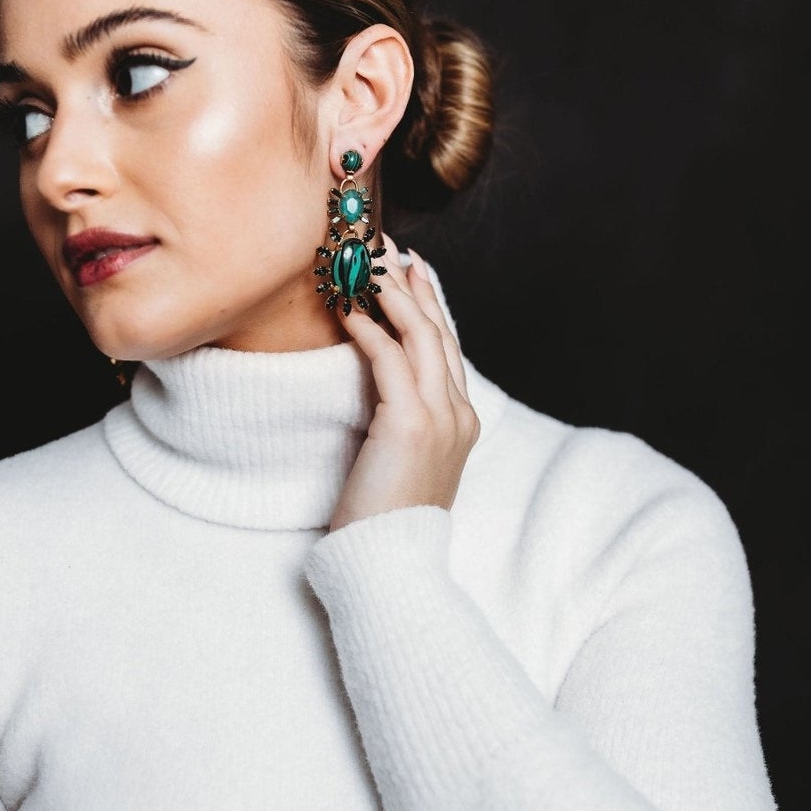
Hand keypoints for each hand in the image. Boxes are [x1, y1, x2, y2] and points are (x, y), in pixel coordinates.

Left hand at [327, 236, 480, 532]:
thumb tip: (381, 390)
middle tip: (388, 248)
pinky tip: (348, 311)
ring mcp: (441, 417)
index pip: (447, 348)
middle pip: (439, 331)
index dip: (429, 304)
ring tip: (366, 264)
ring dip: (391, 294)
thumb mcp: (402, 463)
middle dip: (413, 285)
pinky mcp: (410, 424)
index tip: (409, 271)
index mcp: (463, 422)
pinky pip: (389, 359)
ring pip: (420, 336)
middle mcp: (460, 413)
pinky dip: (369, 330)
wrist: (389, 562)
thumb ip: (402, 422)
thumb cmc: (385, 521)